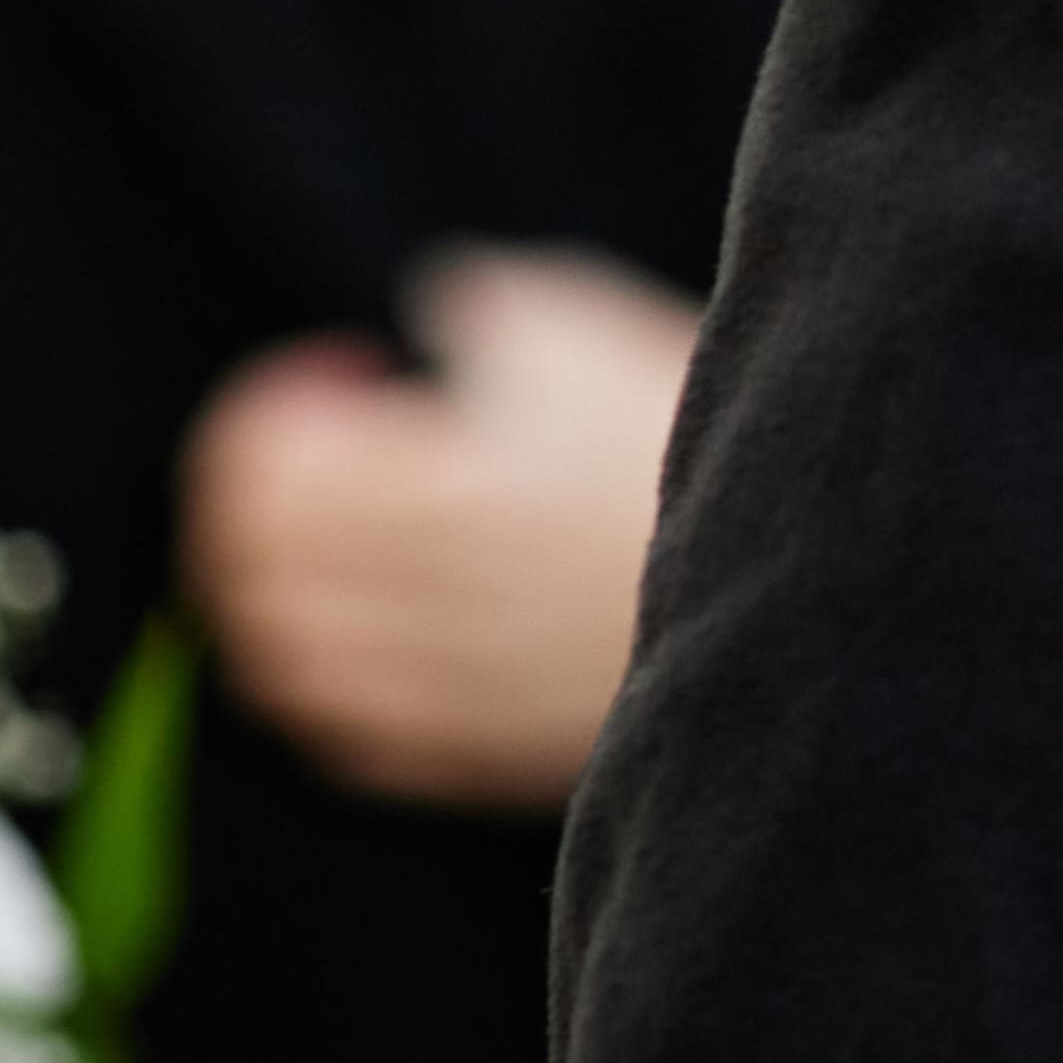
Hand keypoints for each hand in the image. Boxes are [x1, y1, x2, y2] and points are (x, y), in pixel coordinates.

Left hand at [179, 246, 701, 811]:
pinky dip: (329, 687)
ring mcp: (452, 689)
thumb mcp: (584, 328)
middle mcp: (424, 603)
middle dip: (254, 506)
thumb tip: (428, 318)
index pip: (267, 471)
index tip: (333, 379)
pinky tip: (368, 639)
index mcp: (432, 490)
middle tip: (308, 460)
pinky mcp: (492, 751)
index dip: (268, 417)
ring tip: (325, 552)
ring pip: (290, 665)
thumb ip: (478, 311)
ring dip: (277, 598)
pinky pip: (355, 741)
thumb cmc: (695, 437)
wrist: (808, 568)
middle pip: (254, 573)